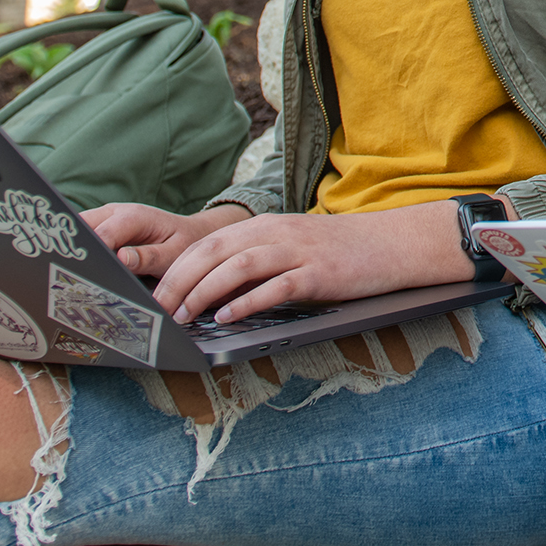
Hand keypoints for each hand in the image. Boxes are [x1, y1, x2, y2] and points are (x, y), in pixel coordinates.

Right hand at [82, 202, 249, 277]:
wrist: (190, 233)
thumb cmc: (184, 244)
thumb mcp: (173, 254)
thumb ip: (149, 257)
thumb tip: (120, 259)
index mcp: (134, 217)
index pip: (105, 232)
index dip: (92, 250)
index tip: (83, 269)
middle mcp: (115, 212)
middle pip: (82, 225)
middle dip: (74, 246)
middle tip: (67, 272)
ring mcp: (106, 218)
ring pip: (78, 229)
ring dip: (72, 247)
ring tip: (67, 272)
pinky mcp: (102, 227)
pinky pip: (83, 235)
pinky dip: (78, 249)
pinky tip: (75, 269)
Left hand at [150, 200, 477, 323]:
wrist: (392, 244)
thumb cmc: (338, 253)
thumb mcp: (289, 248)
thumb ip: (254, 263)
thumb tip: (210, 294)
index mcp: (263, 227)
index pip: (205, 244)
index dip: (174, 270)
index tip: (153, 297)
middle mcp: (275, 233)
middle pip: (212, 252)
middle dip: (179, 283)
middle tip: (159, 312)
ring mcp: (297, 252)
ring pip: (237, 266)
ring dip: (204, 293)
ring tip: (185, 317)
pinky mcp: (318, 274)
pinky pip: (275, 287)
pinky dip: (247, 302)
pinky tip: (229, 318)